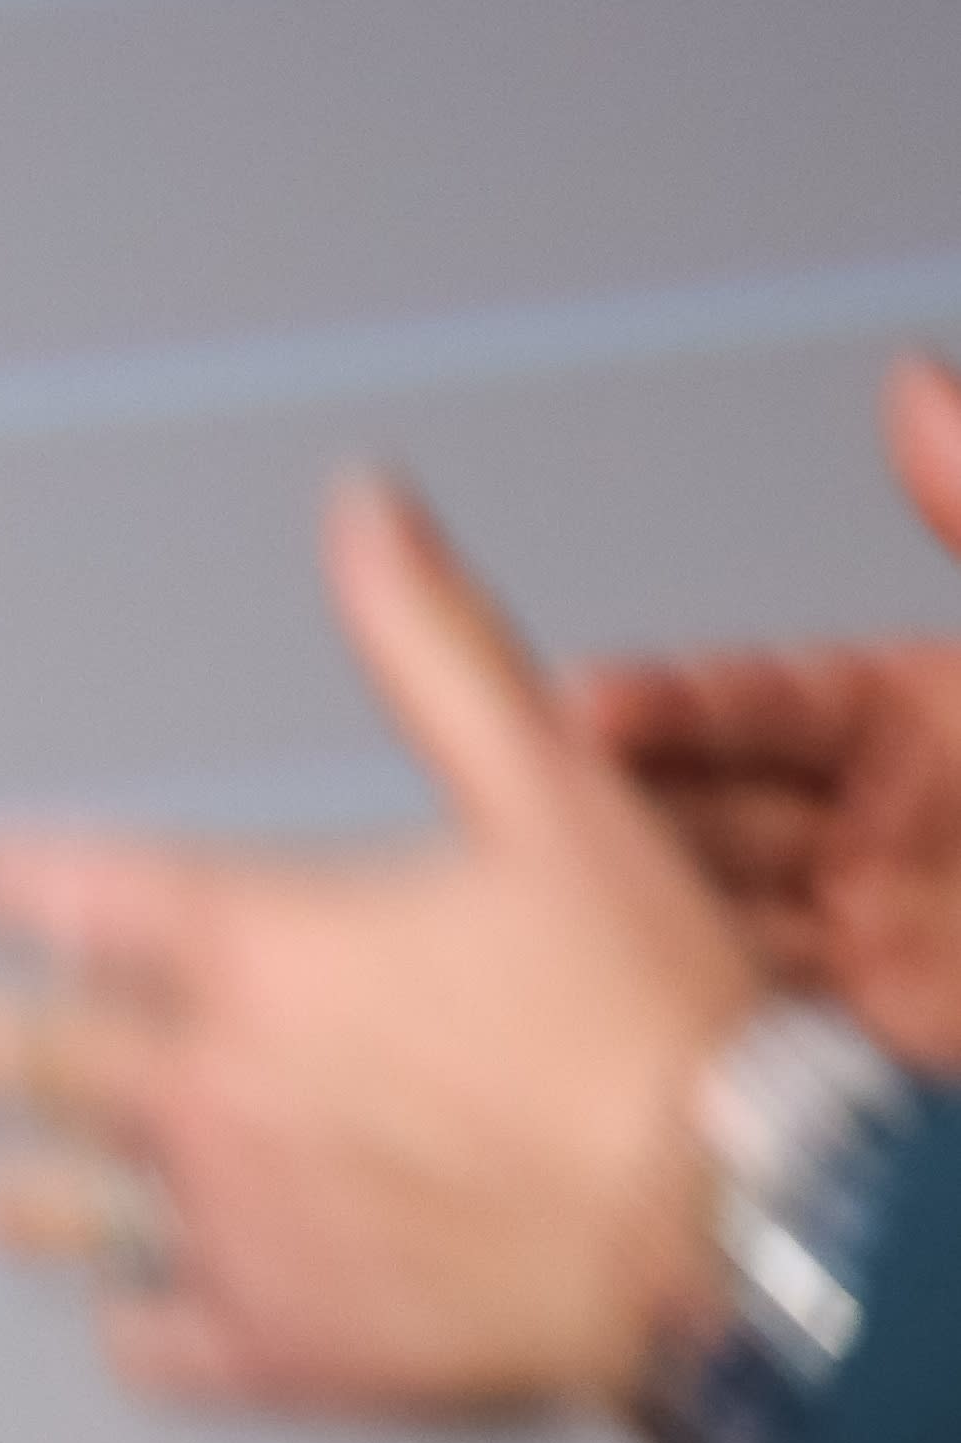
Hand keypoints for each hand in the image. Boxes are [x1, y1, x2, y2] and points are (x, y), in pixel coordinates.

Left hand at [0, 468, 756, 1414]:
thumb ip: (436, 648)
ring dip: (34, 1192)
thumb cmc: (654, 1017)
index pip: (44, 896)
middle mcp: (203, 1084)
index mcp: (248, 947)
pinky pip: (146, 1352)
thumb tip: (365, 510)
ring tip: (30, 1186)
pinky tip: (152, 1312)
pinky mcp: (275, 1346)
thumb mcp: (554, 792)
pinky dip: (143, 1329)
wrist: (733, 1216)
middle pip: (10, 1061)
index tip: (10, 892)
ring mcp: (227, 1224)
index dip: (18, 887)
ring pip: (45, 1213)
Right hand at [580, 357, 960, 1065]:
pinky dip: (712, 1047)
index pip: (760, 703)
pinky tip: (649, 1038)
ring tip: (557, 948)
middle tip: (523, 841)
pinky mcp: (911, 1058)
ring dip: (642, 941)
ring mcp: (902, 954)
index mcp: (940, 717)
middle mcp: (907, 837)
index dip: (668, 713)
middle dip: (615, 832)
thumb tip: (913, 384)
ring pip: (727, 937)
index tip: (575, 714)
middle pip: (717, 825)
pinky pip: (786, 1052)